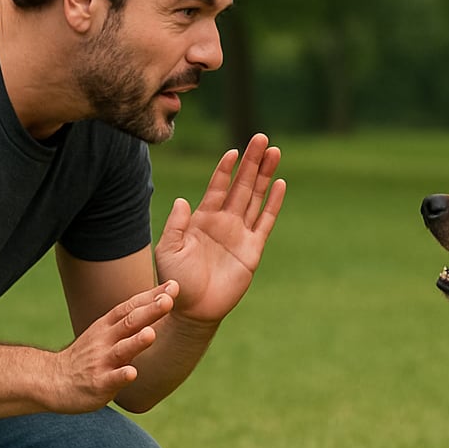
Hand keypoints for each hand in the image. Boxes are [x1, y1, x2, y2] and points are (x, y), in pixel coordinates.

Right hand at [50, 282, 177, 411]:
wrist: (53, 380)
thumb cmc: (89, 354)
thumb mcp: (106, 331)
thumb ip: (130, 320)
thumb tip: (162, 299)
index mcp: (108, 325)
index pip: (132, 306)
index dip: (152, 296)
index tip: (174, 286)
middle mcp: (105, 339)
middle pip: (129, 322)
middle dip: (150, 311)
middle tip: (168, 300)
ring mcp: (102, 361)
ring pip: (122, 349)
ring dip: (136, 341)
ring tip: (150, 334)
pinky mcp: (99, 383)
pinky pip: (112, 379)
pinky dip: (122, 375)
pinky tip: (132, 373)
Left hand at [154, 133, 286, 324]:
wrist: (193, 309)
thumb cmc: (176, 280)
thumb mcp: (168, 250)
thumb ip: (175, 225)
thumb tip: (183, 201)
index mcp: (203, 218)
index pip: (217, 186)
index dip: (225, 169)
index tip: (233, 151)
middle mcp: (224, 221)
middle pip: (241, 185)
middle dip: (252, 161)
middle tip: (262, 138)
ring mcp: (240, 233)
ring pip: (256, 197)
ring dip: (265, 175)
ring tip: (275, 152)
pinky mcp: (253, 249)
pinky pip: (265, 222)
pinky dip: (273, 203)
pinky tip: (280, 185)